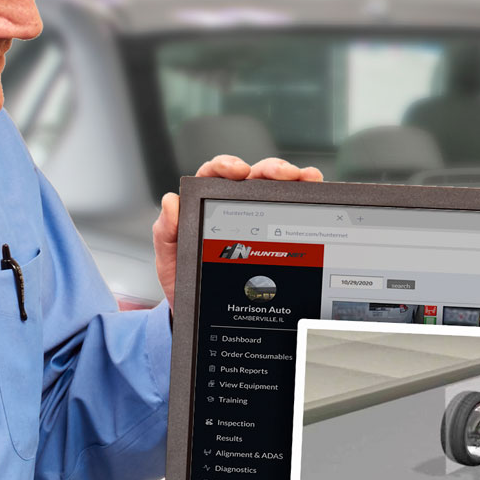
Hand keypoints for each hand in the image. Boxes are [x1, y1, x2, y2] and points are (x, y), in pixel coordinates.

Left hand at [151, 153, 323, 273]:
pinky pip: (290, 213)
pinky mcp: (275, 234)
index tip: (238, 171)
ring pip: (276, 190)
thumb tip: (171, 203)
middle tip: (284, 174)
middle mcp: (233, 207)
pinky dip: (304, 198)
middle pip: (254, 177)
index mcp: (206, 206)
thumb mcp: (170, 260)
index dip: (226, 166)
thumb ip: (167, 232)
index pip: (214, 175)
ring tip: (307, 179)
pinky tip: (313, 193)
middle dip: (271, 169)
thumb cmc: (184, 283)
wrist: (202, 313)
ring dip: (295, 178)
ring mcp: (257, 219)